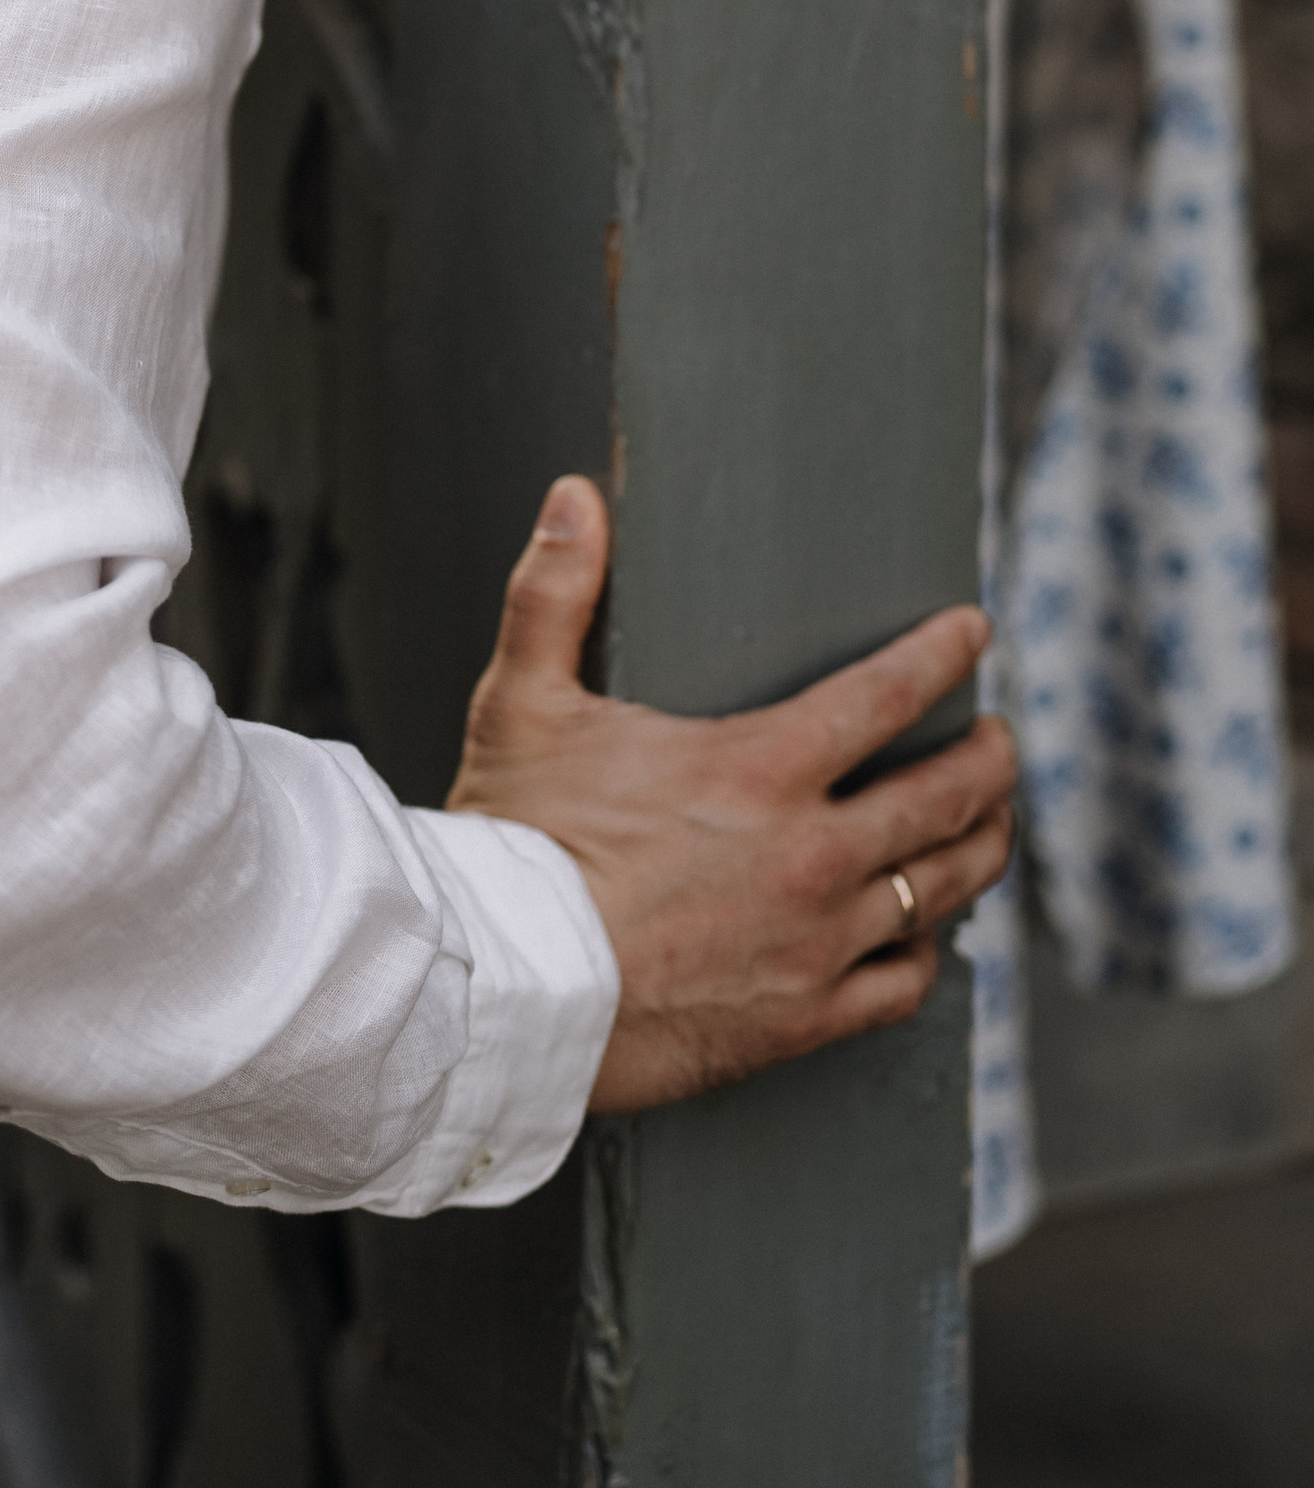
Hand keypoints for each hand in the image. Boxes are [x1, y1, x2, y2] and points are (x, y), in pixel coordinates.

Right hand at [448, 477, 1014, 1112]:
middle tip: (1002, 737)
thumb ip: (553, 590)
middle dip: (990, 758)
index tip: (974, 631)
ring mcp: (819, 941)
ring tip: (994, 823)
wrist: (511, 989)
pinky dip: (928, 952)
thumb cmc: (517, 842)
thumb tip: (572, 496)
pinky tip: (930, 936)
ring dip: (982, 847)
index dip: (940, 654)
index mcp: (759, 766)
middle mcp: (812, 852)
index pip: (885, 695)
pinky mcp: (805, 1017)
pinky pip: (904, 985)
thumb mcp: (524, 700)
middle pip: (945, 796)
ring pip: (943, 888)